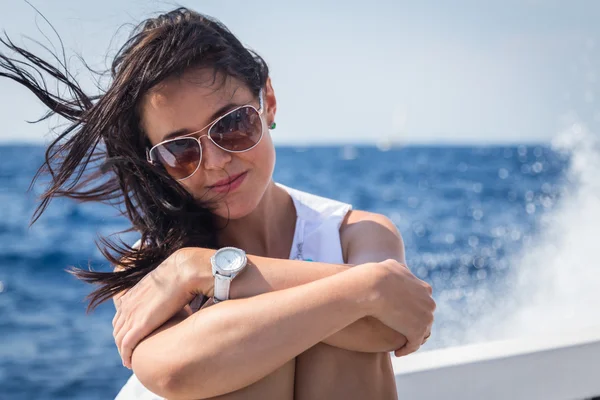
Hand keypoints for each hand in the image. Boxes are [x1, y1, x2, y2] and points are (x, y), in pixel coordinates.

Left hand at [112, 247, 211, 367]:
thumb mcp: (164, 283)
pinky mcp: (139, 325)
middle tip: (130, 354)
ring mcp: (132, 315)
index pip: (120, 317)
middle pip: (118, 329)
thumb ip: (160, 291)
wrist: (183, 272)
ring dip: (123, 352)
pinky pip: (126, 345)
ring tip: (130, 361)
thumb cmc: (180, 276)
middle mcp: (128, 306)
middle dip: (122, 343)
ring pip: (119, 340)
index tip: (131, 339)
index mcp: (133, 295)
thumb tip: (171, 294)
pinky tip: (130, 363)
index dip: (123, 330)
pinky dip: (125, 355)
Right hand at [363, 259, 434, 357]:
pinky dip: (407, 349)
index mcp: (425, 289)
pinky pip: (414, 344)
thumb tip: (399, 267)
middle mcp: (429, 303)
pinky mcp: (417, 331)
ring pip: (422, 333)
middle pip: (425, 319)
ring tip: (400, 346)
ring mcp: (426, 317)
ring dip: (412, 339)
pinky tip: (397, 352)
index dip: (413, 311)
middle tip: (402, 334)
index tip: (402, 317)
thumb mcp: (391, 266)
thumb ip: (399, 269)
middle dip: (415, 326)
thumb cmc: (377, 275)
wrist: (373, 285)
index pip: (424, 304)